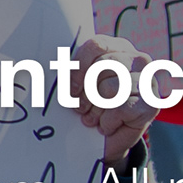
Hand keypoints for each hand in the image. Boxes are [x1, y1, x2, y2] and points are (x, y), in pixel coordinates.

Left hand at [68, 31, 159, 159]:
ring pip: (110, 88)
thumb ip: (70, 69)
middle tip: (82, 108)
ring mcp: (148, 80)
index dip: (77, 68)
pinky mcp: (152, 103)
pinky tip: (107, 125)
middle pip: (102, 67)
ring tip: (94, 117)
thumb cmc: (92, 104)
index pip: (95, 46)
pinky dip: (107, 122)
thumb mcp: (79, 82)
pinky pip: (120, 109)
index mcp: (118, 47)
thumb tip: (31, 64)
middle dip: (86, 93)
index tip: (69, 89)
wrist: (109, 137)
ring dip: (96, 110)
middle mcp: (138, 59)